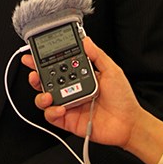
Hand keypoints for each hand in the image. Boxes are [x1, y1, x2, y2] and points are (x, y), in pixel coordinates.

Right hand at [22, 36, 143, 149]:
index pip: (57, 66)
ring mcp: (68, 105)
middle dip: (35, 75)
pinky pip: (52, 116)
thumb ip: (97, 55)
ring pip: (44, 99)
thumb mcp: (111, 70)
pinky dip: (52, 111)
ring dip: (41, 96)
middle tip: (34, 72)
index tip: (34, 55)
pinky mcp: (67, 120)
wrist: (129, 123)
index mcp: (78, 76)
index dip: (43, 60)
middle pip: (45, 82)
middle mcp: (70, 90)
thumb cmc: (122, 98)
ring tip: (47, 94)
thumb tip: (85, 40)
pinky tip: (60, 107)